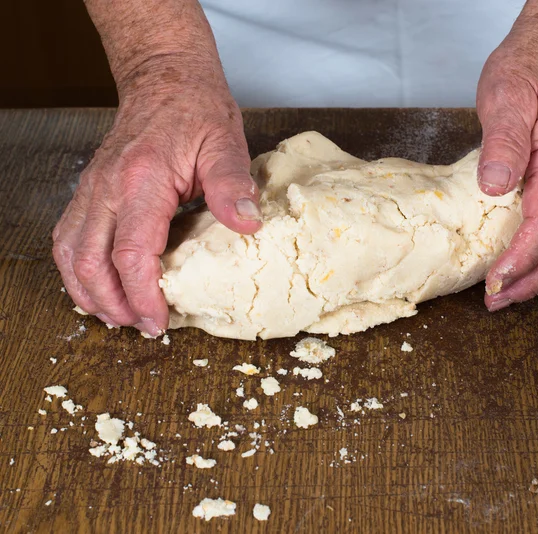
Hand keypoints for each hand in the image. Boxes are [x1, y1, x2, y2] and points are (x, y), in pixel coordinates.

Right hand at [52, 55, 261, 334]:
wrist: (164, 77)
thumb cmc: (196, 108)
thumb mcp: (225, 142)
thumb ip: (232, 184)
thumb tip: (247, 224)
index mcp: (142, 181)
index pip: (131, 254)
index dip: (142, 296)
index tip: (159, 320)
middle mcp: (107, 188)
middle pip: (90, 263)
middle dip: (113, 304)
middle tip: (141, 325)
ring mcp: (92, 189)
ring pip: (69, 254)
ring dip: (89, 292)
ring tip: (116, 315)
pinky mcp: (89, 190)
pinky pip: (68, 237)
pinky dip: (78, 269)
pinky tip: (97, 284)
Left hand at [476, 19, 537, 310]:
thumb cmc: (527, 72)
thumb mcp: (505, 101)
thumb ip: (502, 145)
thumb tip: (494, 188)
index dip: (521, 260)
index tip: (495, 281)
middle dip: (531, 281)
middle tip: (496, 300)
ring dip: (537, 274)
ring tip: (505, 292)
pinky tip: (519, 262)